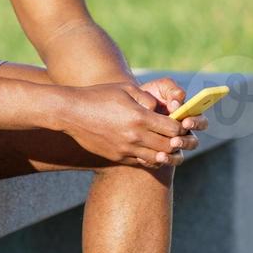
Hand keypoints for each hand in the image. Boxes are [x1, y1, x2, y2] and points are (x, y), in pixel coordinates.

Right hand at [60, 81, 197, 168]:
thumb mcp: (126, 90)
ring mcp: (125, 149)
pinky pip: (140, 162)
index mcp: (140, 117)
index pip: (173, 129)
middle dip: (176, 142)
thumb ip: (147, 99)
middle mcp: (134, 136)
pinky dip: (148, 158)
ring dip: (164, 153)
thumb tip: (160, 110)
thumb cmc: (99, 96)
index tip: (180, 123)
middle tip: (177, 137)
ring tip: (165, 145)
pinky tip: (149, 150)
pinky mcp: (116, 157)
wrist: (71, 112)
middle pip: (168, 146)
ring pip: (156, 158)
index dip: (180, 127)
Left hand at [136, 77, 207, 157]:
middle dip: (185, 142)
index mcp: (188, 117)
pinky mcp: (159, 154)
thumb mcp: (161, 87)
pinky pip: (162, 163)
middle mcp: (182, 133)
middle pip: (193, 143)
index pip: (201, 122)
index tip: (185, 122)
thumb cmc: (149, 94)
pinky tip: (148, 157)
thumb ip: (173, 91)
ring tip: (162, 153)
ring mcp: (171, 146)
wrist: (127, 107)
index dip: (195, 123)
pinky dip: (158, 161)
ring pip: (179, 156)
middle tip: (175, 140)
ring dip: (172, 156)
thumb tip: (178, 102)